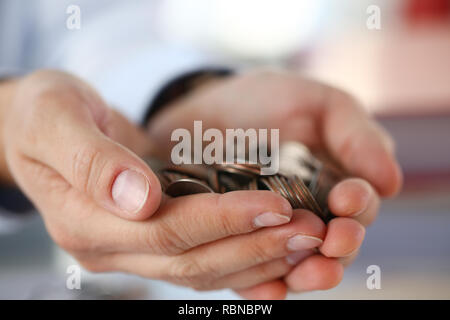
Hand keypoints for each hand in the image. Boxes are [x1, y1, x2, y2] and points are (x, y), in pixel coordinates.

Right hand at [3, 70, 331, 291]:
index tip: (274, 203)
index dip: (222, 220)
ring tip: (307, 240)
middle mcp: (109, 247)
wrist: (41, 126)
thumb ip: (92, 159)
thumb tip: (139, 199)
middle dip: (253, 245)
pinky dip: (242, 258)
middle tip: (309, 230)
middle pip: (191, 259)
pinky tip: (278, 247)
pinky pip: (201, 261)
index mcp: (84, 221)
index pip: (164, 231)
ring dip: (257, 257)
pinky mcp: (149, 241)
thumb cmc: (46, 113)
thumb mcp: (57, 118)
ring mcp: (130, 250)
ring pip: (202, 269)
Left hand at [147, 69, 402, 298]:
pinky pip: (254, 273)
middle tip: (335, 240)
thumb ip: (356, 135)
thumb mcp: (317, 104)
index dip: (359, 206)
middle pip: (334, 244)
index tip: (347, 198)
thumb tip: (391, 182)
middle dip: (340, 245)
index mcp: (335, 185)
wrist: (204, 114)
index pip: (359, 207)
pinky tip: (271, 289)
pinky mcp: (239, 246)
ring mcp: (274, 233)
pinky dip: (264, 284)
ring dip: (309, 271)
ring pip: (298, 263)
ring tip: (309, 272)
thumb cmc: (266, 103)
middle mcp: (310, 215)